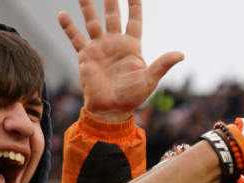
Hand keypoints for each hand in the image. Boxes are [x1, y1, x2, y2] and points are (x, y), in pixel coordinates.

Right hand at [58, 0, 183, 122]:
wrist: (110, 110)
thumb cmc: (132, 97)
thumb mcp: (149, 79)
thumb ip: (162, 64)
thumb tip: (181, 54)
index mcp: (131, 47)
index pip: (134, 20)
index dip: (135, 5)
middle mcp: (115, 44)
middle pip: (113, 15)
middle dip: (110, 0)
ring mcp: (99, 48)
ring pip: (92, 22)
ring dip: (87, 7)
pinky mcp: (85, 56)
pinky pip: (75, 38)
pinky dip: (68, 26)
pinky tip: (62, 14)